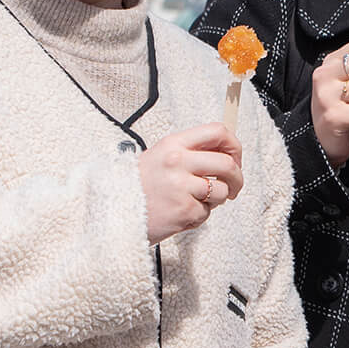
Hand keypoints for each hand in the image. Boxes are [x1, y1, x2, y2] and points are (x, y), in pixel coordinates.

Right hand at [138, 123, 243, 243]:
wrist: (111, 212)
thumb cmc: (137, 186)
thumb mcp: (159, 157)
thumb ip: (190, 152)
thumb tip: (227, 152)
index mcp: (173, 144)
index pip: (217, 132)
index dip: (234, 145)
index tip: (235, 157)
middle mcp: (177, 162)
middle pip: (227, 164)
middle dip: (237, 178)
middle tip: (234, 187)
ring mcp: (181, 187)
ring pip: (222, 191)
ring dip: (216, 200)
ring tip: (196, 201)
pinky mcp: (184, 210)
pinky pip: (207, 212)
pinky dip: (198, 215)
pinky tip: (180, 213)